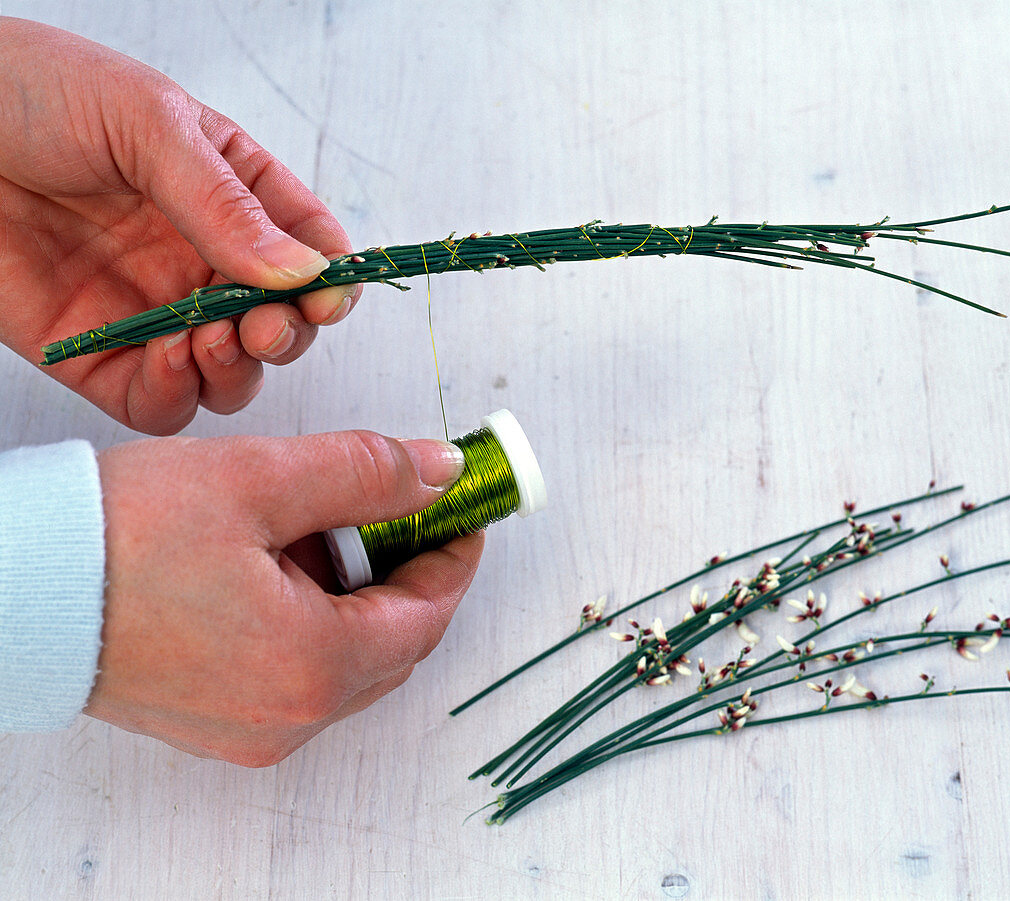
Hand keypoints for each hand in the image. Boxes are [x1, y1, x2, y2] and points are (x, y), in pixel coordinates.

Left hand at [0, 17, 359, 433]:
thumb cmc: (33, 91)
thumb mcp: (146, 120)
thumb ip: (224, 202)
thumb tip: (300, 271)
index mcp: (233, 194)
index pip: (310, 250)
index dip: (330, 282)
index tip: (325, 298)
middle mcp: (202, 259)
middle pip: (280, 323)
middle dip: (286, 334)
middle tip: (264, 326)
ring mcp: (155, 309)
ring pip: (229, 374)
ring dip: (238, 371)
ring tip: (215, 341)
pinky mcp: (100, 353)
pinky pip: (159, 399)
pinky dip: (178, 395)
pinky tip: (170, 359)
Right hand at [85, 430, 481, 765]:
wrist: (12, 587)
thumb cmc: (119, 538)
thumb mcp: (260, 481)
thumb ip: (365, 473)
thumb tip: (439, 470)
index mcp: (313, 666)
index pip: (427, 614)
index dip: (454, 554)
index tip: (463, 511)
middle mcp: (289, 716)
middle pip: (393, 643)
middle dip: (408, 570)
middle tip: (401, 508)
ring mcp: (251, 729)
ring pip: (348, 659)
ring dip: (358, 592)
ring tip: (326, 524)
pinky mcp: (217, 723)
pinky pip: (300, 673)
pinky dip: (315, 619)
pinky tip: (284, 565)